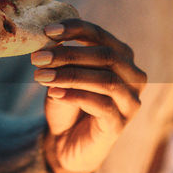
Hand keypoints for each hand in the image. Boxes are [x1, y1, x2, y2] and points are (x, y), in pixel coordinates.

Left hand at [31, 19, 146, 172]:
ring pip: (107, 81)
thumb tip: (48, 45)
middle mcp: (134, 76)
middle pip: (106, 56)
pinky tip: (54, 93)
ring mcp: (130, 101)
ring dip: (71, 75)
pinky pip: (102, 105)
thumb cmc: (66, 103)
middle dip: (69, 54)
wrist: (66, 143)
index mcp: (122, 57)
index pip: (101, 36)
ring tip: (41, 76)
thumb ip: (60, 60)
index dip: (75, 29)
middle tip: (38, 57)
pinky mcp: (120, 124)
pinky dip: (76, 96)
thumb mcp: (61, 76)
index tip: (47, 31)